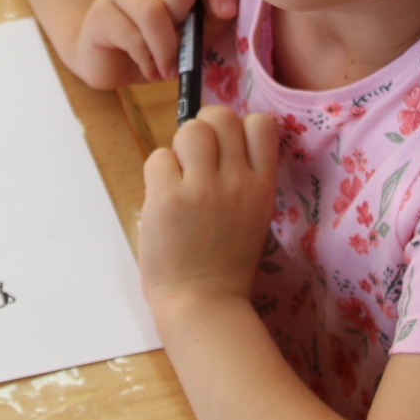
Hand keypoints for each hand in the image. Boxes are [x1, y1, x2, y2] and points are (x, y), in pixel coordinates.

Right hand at [70, 0, 238, 87]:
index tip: (227, 13)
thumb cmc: (159, 46)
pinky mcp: (100, 13)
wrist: (110, 64)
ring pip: (154, 11)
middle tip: (183, 45)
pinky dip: (148, 62)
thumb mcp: (196, 33)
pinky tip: (149, 69)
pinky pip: (132, 36)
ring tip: (168, 68)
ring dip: (167, 49)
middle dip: (188, 21)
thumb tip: (226, 7)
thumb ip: (214, 15)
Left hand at [139, 106, 279, 312]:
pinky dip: (156, 174)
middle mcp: (237, 181)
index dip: (238, 128)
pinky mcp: (168, 198)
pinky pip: (158, 157)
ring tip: (178, 179)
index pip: (261, 124)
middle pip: (221, 116)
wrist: (204, 303)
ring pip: (189, 130)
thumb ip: (241, 179)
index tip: (225, 150)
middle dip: (204, 129)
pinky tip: (162, 199)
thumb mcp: (251, 216)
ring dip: (178, 148)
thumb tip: (214, 142)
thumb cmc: (224, 264)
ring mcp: (203, 189)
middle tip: (195, 161)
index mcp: (262, 187)